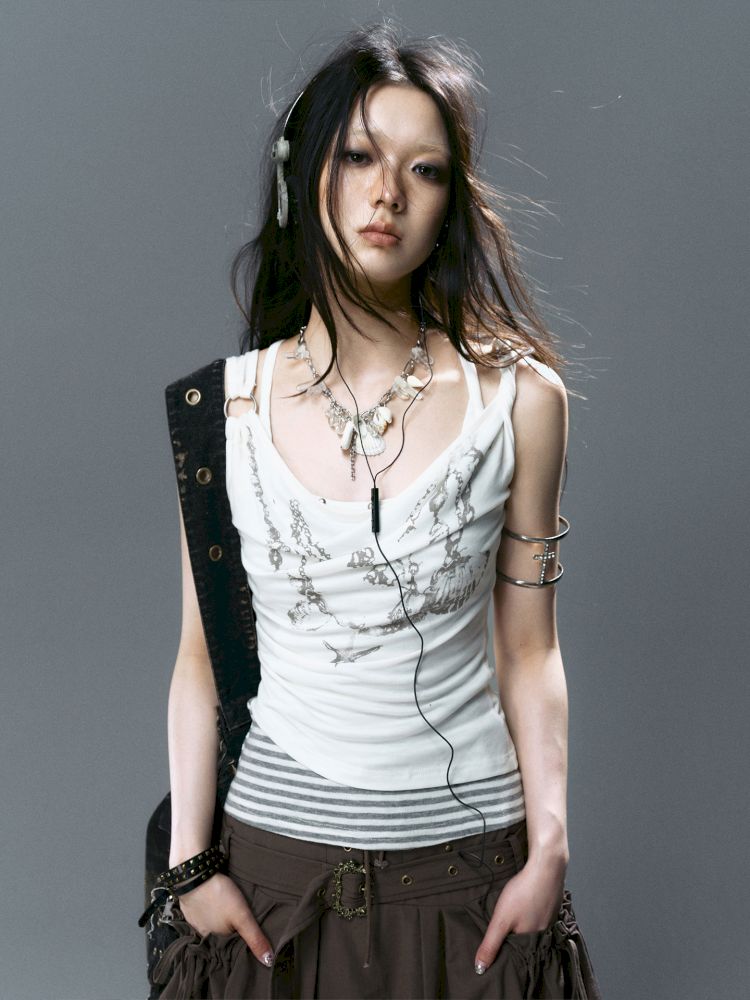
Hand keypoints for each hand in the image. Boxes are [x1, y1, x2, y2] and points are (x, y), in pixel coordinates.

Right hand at [176, 872, 274, 967]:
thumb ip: (254, 938)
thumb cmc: (220, 897)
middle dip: (229, 931)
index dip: (240, 942)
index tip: (248, 936)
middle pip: (221, 936)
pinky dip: (208, 912)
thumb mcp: (242, 917)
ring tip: (227, 912)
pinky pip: (202, 915)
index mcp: (215, 942)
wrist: (195, 876)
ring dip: (218, 920)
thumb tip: (268, 961)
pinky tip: (214, 905)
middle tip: (239, 921)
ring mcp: (194, 923)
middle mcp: (203, 936)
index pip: (230, 948)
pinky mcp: (189, 910)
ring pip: (211, 925)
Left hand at [473, 856, 565, 974]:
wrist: (545, 867)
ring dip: (526, 926)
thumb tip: (480, 969)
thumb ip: (491, 944)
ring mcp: (551, 918)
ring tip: (515, 922)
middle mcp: (544, 933)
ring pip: (535, 928)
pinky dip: (533, 913)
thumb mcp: (501, 920)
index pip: (518, 954)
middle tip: (506, 935)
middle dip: (516, 940)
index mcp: (532, 940)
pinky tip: (528, 907)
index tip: (498, 953)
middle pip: (527, 941)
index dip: (507, 953)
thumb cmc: (523, 892)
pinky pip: (542, 915)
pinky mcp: (553, 905)